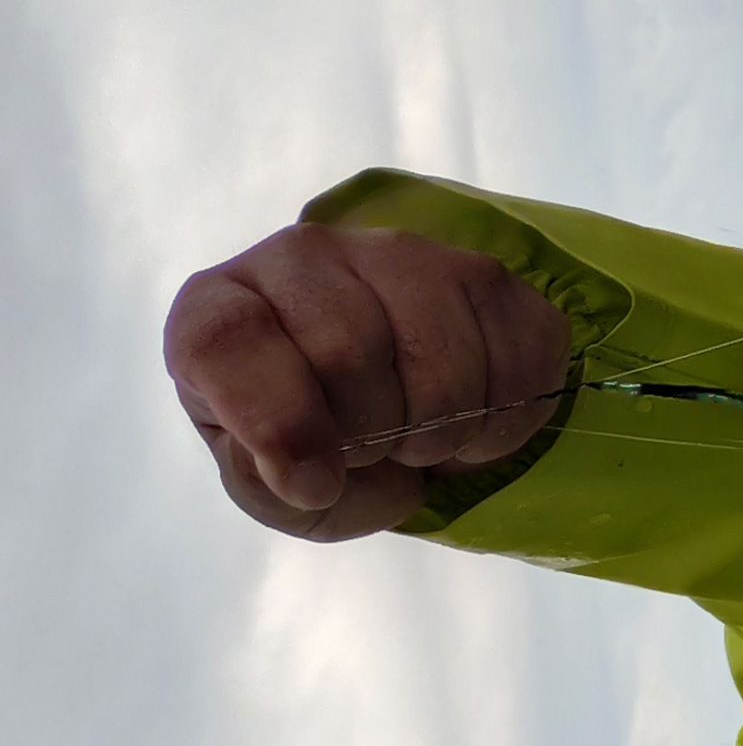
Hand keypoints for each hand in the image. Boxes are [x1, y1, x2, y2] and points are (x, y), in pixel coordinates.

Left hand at [164, 221, 574, 539]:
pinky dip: (505, 420)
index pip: (227, 340)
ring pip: (441, 356)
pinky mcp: (486, 276)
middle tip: (375, 452)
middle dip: (373, 434)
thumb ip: (268, 486)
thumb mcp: (272, 490)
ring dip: (442, 432)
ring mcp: (402, 255)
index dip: (277, 421)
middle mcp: (302, 257)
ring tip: (422, 438)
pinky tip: (473, 420)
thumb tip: (311, 472)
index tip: (313, 482)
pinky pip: (518, 355)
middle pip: (347, 349)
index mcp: (220, 310)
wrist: (392, 424)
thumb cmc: (311, 453)